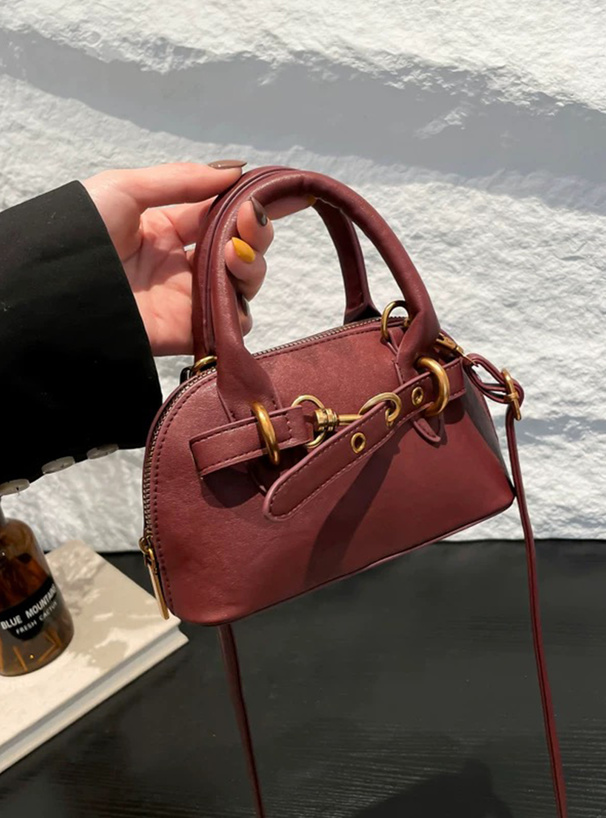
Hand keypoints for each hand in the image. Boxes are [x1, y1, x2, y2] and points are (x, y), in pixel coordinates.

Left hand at [82, 162, 312, 356]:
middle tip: (250, 220)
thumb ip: (182, 180)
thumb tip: (236, 170)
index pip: (224, 214)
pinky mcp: (192, 329)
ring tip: (233, 253)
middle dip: (258, 231)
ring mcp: (191, 297)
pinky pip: (234, 324)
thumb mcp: (126, 188)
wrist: (59, 290)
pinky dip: (241, 308)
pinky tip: (228, 285)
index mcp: (170, 226)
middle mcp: (186, 262)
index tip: (283, 193)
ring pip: (246, 283)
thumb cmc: (83, 232)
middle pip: (244, 248)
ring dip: (252, 263)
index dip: (253, 204)